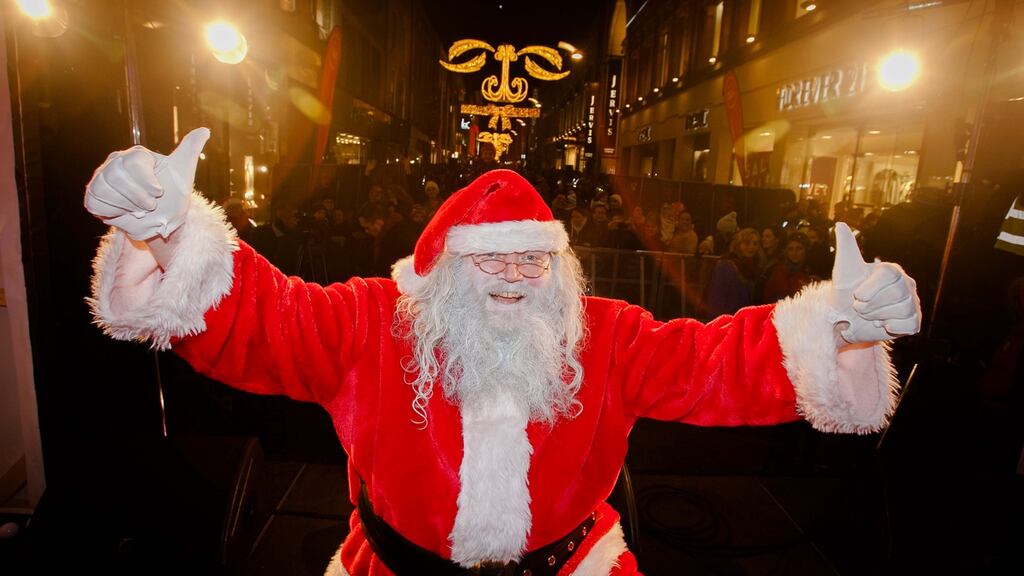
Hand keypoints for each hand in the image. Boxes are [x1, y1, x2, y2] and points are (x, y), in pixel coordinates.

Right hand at [84, 128, 209, 240]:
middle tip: (150, 205)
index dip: (146, 181)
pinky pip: (96, 202)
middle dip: (137, 196)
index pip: (133, 161)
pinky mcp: (93, 196)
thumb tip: (205, 130)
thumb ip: (190, 150)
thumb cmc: (172, 195)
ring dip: (127, 206)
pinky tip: (124, 211)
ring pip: (104, 189)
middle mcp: (115, 162)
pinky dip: (113, 212)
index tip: (159, 192)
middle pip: (116, 175)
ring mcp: (101, 178)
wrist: (161, 221)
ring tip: (139, 209)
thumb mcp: (183, 172)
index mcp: (136, 155)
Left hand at [829, 222, 920, 343]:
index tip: (857, 296)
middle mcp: (906, 285)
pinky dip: (893, 327)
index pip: (890, 275)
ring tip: (870, 315)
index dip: (872, 288)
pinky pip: (909, 325)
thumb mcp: (844, 269)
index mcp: (892, 271)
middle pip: (898, 293)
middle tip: (860, 308)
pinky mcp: (913, 322)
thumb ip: (847, 247)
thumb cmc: (845, 292)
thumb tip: (839, 223)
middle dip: (872, 305)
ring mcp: (912, 303)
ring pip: (903, 309)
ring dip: (878, 316)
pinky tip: (883, 324)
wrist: (844, 319)